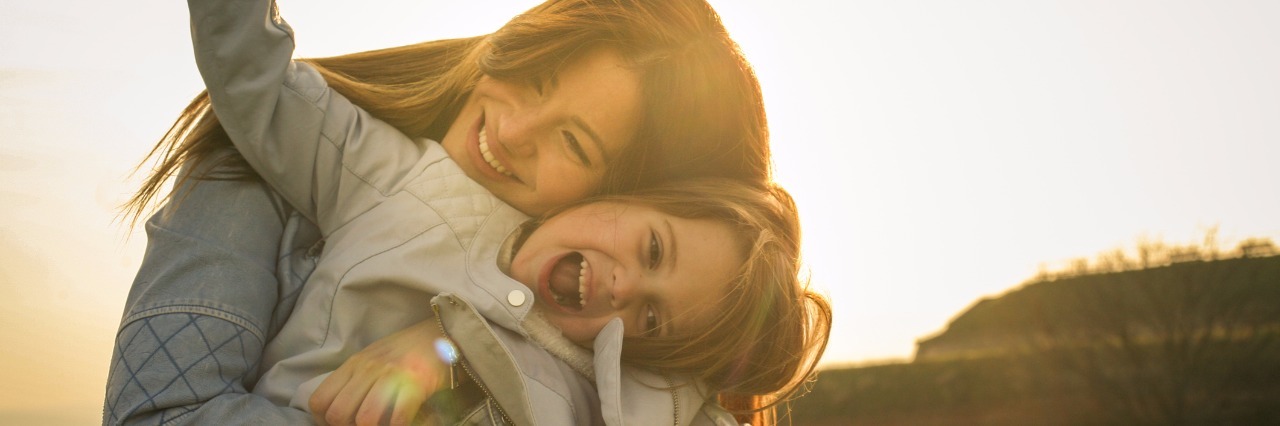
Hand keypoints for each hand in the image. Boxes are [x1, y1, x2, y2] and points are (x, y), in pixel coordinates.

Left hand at [310, 319, 451, 425]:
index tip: (342, 424)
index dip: (325, 420)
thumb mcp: (373, 358)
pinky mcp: (416, 383)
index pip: (319, 401)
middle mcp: (368, 368)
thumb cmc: (408, 351)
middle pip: (338, 414)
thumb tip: (339, 408)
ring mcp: (391, 374)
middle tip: (365, 425)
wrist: (444, 334)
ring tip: (384, 424)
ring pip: (364, 419)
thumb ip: (355, 378)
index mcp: (354, 364)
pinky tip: (402, 422)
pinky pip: (398, 418)